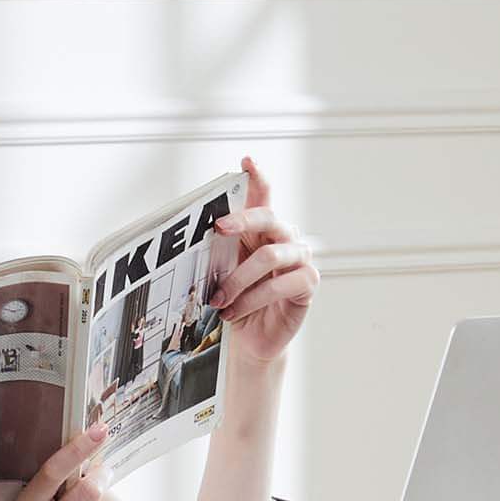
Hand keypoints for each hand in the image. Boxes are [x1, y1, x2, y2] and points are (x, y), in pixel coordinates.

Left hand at [208, 153, 318, 368]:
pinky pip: (279, 284)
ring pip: (270, 255)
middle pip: (269, 217)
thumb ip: (218, 250)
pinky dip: (252, 299)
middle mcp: (285, 238)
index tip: (246, 161)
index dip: (258, 177)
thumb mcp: (221, 272)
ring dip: (238, 279)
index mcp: (263, 229)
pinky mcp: (307, 284)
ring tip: (219, 299)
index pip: (264, 195)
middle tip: (218, 228)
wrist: (250, 339)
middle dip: (242, 220)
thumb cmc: (236, 301)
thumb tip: (193, 237)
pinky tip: (235, 312)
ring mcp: (300, 259)